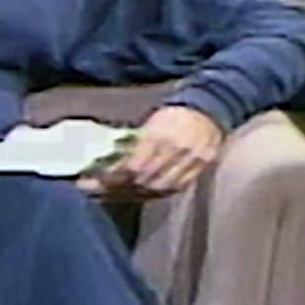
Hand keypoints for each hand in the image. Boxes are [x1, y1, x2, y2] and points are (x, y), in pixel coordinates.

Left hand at [77, 106, 221, 199]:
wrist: (209, 109)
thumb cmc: (173, 114)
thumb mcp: (151, 124)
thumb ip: (135, 144)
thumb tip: (111, 165)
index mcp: (160, 136)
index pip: (133, 166)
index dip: (113, 178)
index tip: (95, 181)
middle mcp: (176, 151)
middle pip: (144, 181)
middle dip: (119, 189)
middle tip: (99, 192)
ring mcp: (191, 163)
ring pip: (159, 188)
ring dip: (135, 194)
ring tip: (118, 195)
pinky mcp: (200, 170)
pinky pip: (175, 189)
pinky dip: (155, 194)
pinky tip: (142, 193)